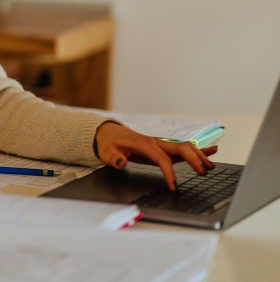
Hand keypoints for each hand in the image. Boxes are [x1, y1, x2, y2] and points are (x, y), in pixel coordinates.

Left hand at [94, 121, 217, 190]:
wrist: (109, 133)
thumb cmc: (110, 143)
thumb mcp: (107, 152)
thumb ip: (114, 158)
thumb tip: (121, 162)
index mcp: (144, 144)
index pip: (161, 158)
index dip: (168, 172)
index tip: (173, 186)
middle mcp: (156, 142)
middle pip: (180, 147)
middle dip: (194, 159)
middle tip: (203, 173)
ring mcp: (161, 144)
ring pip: (185, 146)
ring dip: (200, 155)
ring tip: (211, 167)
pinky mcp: (163, 147)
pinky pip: (183, 147)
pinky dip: (199, 148)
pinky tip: (213, 151)